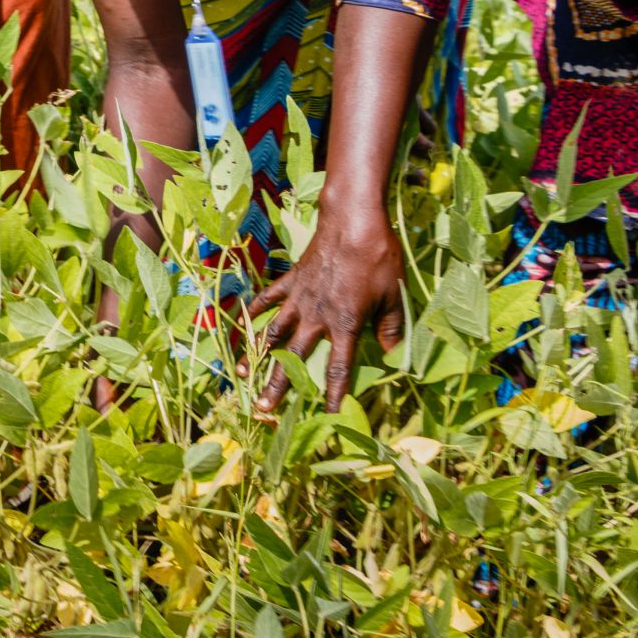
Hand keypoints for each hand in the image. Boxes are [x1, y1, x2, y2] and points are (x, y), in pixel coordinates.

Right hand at [247, 210, 405, 412]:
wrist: (354, 222)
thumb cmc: (379, 259)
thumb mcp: (394, 296)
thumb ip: (390, 328)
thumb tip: (393, 356)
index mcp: (345, 324)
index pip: (338, 367)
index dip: (332, 394)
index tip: (324, 415)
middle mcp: (317, 316)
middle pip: (294, 357)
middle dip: (279, 385)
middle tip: (263, 407)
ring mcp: (300, 298)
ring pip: (274, 332)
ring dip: (258, 354)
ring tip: (243, 372)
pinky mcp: (291, 279)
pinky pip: (269, 298)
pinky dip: (255, 310)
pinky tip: (243, 321)